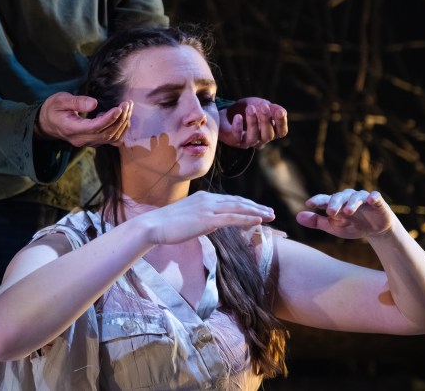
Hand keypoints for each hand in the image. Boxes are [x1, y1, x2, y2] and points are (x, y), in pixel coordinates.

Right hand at [36, 92, 131, 147]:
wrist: (47, 123)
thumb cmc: (53, 109)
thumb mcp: (60, 100)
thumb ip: (76, 102)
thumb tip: (94, 103)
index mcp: (71, 129)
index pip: (94, 127)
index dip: (109, 119)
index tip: (119, 107)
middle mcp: (81, 139)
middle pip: (106, 134)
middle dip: (120, 119)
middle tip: (127, 103)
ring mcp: (88, 142)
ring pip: (111, 138)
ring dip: (122, 124)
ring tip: (128, 108)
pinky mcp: (93, 142)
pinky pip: (111, 140)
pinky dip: (120, 130)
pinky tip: (124, 118)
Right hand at [138, 191, 275, 245]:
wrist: (153, 226)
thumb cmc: (166, 225)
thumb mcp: (188, 218)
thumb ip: (201, 217)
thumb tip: (211, 222)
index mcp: (203, 198)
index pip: (230, 200)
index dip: (246, 204)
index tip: (258, 209)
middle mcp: (208, 199)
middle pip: (238, 202)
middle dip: (256, 206)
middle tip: (271, 211)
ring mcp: (208, 208)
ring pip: (239, 208)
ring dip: (257, 211)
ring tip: (271, 216)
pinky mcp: (207, 219)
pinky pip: (232, 218)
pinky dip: (248, 218)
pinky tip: (259, 221)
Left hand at [218, 97, 287, 148]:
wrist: (227, 113)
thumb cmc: (248, 109)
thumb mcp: (261, 105)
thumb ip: (272, 108)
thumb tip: (282, 111)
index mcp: (271, 131)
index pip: (281, 132)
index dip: (282, 123)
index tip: (280, 112)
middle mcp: (261, 139)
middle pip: (268, 135)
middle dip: (266, 121)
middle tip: (264, 107)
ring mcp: (247, 142)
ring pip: (253, 137)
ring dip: (252, 122)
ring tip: (250, 108)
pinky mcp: (234, 141)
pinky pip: (237, 137)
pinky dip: (238, 127)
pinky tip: (238, 117)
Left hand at [296, 189, 392, 239]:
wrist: (375, 230)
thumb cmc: (352, 226)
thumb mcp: (334, 227)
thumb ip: (316, 221)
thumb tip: (297, 217)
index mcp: (335, 203)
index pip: (324, 199)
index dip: (317, 201)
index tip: (309, 204)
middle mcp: (347, 197)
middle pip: (339, 197)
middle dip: (334, 203)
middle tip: (330, 212)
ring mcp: (362, 198)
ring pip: (355, 197)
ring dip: (351, 203)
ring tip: (347, 212)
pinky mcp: (376, 201)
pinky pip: (375, 196)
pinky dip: (373, 197)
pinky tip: (370, 200)